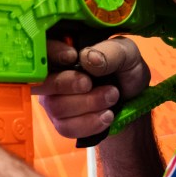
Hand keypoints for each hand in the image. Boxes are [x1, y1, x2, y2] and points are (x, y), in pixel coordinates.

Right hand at [32, 36, 148, 140]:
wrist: (133, 100)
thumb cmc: (124, 71)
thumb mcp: (126, 54)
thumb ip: (110, 52)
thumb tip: (88, 59)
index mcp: (63, 52)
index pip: (42, 49)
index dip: (52, 53)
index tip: (72, 56)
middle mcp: (52, 76)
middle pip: (43, 83)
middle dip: (70, 84)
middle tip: (93, 83)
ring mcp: (53, 101)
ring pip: (56, 107)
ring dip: (89, 104)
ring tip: (112, 97)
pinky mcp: (61, 123)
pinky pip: (66, 127)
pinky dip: (90, 123)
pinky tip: (106, 115)